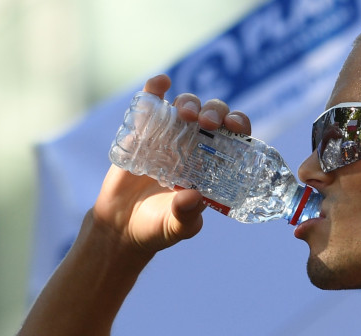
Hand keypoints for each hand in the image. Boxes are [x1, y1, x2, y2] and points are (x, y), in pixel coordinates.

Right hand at [91, 74, 252, 256]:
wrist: (122, 226)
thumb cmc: (158, 228)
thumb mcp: (176, 227)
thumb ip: (186, 215)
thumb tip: (193, 197)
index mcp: (213, 165)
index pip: (235, 138)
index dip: (239, 126)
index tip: (235, 126)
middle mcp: (195, 146)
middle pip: (213, 116)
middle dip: (215, 111)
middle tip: (207, 121)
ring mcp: (169, 136)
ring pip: (186, 107)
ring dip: (190, 102)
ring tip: (185, 114)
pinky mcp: (142, 132)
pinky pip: (151, 104)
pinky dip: (156, 89)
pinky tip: (161, 83)